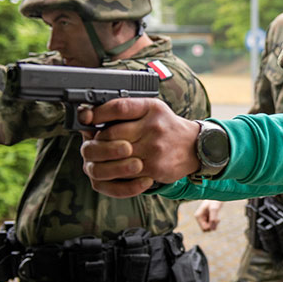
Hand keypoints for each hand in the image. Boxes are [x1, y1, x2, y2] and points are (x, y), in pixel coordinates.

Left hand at [79, 98, 199, 197]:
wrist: (195, 146)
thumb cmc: (167, 126)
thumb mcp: (152, 109)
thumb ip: (127, 109)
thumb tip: (92, 115)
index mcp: (151, 108)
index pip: (118, 107)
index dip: (98, 113)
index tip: (87, 117)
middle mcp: (153, 127)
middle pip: (110, 135)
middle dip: (98, 140)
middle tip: (97, 142)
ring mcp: (154, 149)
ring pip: (114, 157)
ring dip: (104, 159)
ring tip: (106, 157)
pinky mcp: (155, 168)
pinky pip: (126, 174)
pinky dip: (117, 172)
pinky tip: (118, 167)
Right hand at [194, 200, 223, 231]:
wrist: (217, 195)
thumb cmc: (215, 200)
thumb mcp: (214, 208)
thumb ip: (213, 218)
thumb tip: (213, 229)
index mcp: (198, 216)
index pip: (204, 228)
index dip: (211, 226)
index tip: (216, 220)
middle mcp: (199, 218)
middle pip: (206, 230)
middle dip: (212, 226)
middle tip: (218, 219)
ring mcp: (203, 219)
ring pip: (208, 228)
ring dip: (214, 225)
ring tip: (218, 218)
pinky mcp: (207, 219)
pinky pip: (211, 226)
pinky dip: (215, 224)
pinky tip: (217, 218)